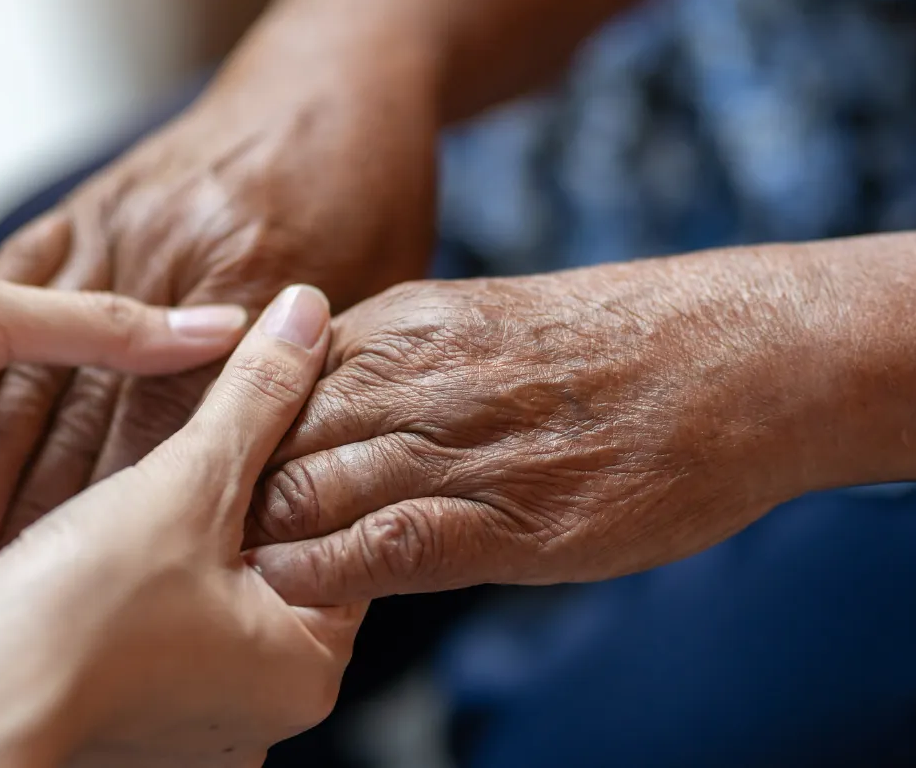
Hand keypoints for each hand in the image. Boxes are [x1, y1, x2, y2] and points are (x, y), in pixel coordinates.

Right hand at [0, 63, 439, 574]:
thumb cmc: (368, 193)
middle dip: (50, 504)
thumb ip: (323, 376)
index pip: (179, 418)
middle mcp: (175, 251)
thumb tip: (299, 483)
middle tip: (2, 589)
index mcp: (247, 276)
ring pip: (45, 356)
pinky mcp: (83, 208)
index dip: (133, 513)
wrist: (332, 77)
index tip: (97, 591)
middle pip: (100, 400)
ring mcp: (122, 224)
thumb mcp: (374, 291)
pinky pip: (17, 297)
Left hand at [0, 269, 244, 626]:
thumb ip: (95, 324)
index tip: (260, 356)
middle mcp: (1, 416)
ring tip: (222, 491)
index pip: (119, 343)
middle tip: (261, 436)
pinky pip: (52, 560)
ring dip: (134, 494)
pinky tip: (151, 542)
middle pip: (114, 424)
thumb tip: (209, 325)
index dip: (186, 351)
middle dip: (173, 431)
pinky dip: (88, 553)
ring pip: (91, 495)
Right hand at [0, 285, 363, 767]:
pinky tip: (114, 518)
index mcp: (307, 667)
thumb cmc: (76, 624)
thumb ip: (254, 398)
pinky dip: (140, 563)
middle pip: (274, 557)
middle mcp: (259, 702)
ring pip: (207, 580)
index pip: (343, 536)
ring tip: (163, 463)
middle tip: (222, 421)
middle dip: (242, 489)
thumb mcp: (186, 485)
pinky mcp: (124, 701)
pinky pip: (153, 611)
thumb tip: (306, 317)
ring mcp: (191, 712)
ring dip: (185, 520)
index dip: (311, 456)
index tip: (286, 398)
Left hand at [247, 258, 827, 603]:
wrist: (743, 356)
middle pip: (267, 436)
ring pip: (308, 486)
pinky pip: (385, 542)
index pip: (267, 381)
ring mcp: (459, 444)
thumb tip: (343, 415)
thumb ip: (409, 363)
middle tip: (172, 546)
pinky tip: (293, 593)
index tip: (193, 480)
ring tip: (207, 585)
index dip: (222, 436)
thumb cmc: (628, 345)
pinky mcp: (509, 515)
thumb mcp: (493, 323)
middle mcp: (413, 375)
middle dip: (218, 493)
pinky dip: (327, 571)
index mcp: (404, 323)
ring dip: (255, 538)